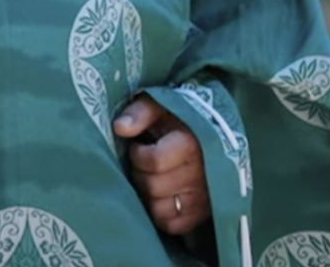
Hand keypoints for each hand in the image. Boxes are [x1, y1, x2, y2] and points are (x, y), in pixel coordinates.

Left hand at [114, 95, 209, 236]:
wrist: (209, 132)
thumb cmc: (177, 118)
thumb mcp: (160, 105)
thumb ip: (140, 112)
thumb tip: (120, 127)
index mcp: (191, 145)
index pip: (155, 161)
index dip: (138, 155)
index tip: (138, 147)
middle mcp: (201, 175)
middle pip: (154, 187)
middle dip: (140, 174)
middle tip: (142, 164)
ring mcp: (204, 198)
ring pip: (161, 209)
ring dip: (148, 195)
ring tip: (151, 179)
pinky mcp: (202, 213)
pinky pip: (174, 225)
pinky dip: (161, 214)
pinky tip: (159, 196)